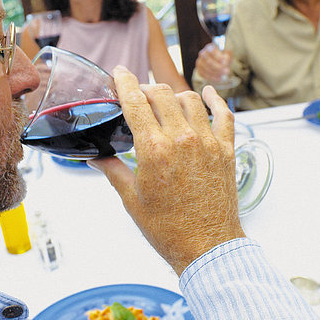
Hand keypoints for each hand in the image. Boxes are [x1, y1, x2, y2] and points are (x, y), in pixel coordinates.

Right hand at [89, 66, 244, 274]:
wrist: (206, 247)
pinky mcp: (225, 150)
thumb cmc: (168, 228)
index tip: (120, 72)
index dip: (125, 82)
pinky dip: (215, 100)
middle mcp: (182, 139)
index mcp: (154, 150)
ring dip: (174, 94)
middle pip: (162, 94)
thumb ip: (112, 171)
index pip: (136, 101)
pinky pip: (224, 114)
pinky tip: (207, 94)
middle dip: (146, 87)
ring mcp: (206, 142)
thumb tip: (94, 158)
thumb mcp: (131, 199)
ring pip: (190, 99)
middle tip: (138, 92)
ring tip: (164, 100)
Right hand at [195, 42, 232, 81]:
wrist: (218, 60)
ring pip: (206, 69)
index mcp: (210, 47)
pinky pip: (204, 75)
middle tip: (227, 71)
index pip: (212, 51)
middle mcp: (202, 54)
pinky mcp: (199, 70)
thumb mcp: (228, 54)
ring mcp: (199, 62)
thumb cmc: (223, 56)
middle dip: (219, 67)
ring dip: (216, 73)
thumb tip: (224, 64)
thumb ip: (227, 57)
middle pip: (209, 61)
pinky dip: (212, 78)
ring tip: (224, 75)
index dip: (219, 58)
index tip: (226, 63)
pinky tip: (219, 78)